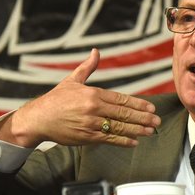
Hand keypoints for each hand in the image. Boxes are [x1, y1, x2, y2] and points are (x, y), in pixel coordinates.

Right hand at [0, 49, 160, 147]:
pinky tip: (134, 142)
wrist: (38, 118)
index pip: (121, 99)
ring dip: (137, 130)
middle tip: (156, 121)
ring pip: (119, 127)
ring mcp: (91, 124)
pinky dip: (123, 141)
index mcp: (93, 94)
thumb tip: (96, 51)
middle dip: (143, 118)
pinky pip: (109, 139)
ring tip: (150, 131)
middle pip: (124, 114)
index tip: (151, 107)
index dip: (138, 104)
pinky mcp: (86, 137)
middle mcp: (94, 108)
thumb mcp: (72, 81)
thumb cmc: (55, 100)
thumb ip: (87, 67)